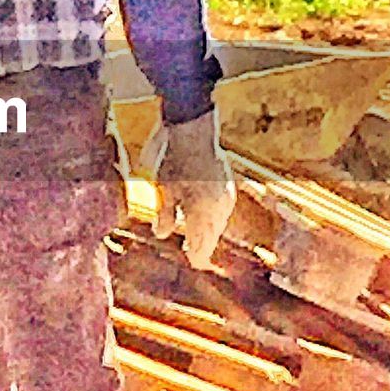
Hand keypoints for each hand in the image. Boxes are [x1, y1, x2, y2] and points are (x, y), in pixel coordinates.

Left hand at [139, 109, 234, 269]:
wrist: (191, 127)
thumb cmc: (172, 157)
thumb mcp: (162, 188)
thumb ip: (165, 214)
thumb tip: (163, 234)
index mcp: (203, 212)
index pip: (201, 246)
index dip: (195, 256)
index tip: (191, 263)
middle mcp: (219, 207)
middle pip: (211, 236)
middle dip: (201, 246)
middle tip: (193, 256)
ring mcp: (225, 196)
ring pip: (217, 223)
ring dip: (207, 232)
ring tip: (197, 241)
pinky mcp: (226, 185)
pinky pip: (221, 210)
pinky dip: (213, 218)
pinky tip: (205, 218)